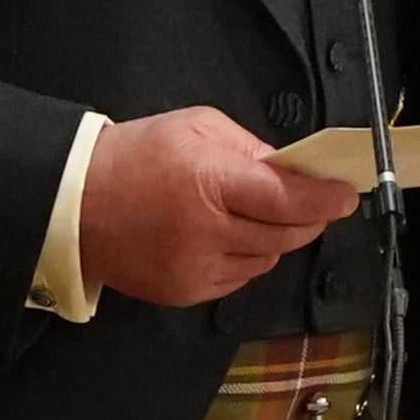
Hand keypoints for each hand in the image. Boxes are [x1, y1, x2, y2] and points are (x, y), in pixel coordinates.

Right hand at [80, 107, 354, 306]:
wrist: (73, 205)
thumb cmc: (133, 157)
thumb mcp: (195, 127)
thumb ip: (249, 149)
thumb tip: (291, 171)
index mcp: (209, 182)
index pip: (287, 200)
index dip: (324, 199)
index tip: (345, 193)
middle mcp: (206, 232)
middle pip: (286, 234)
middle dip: (307, 216)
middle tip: (312, 200)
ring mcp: (197, 269)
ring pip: (267, 259)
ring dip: (273, 237)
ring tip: (252, 214)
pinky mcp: (186, 292)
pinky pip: (240, 278)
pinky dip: (245, 257)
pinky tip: (224, 236)